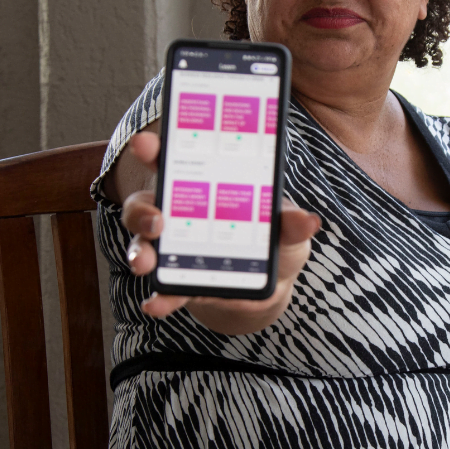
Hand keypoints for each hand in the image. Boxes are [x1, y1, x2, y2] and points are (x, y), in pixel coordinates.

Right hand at [118, 130, 320, 334]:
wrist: (273, 283)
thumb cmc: (276, 238)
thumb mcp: (288, 227)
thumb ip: (292, 223)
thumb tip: (308, 221)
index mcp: (202, 185)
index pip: (171, 160)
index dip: (153, 149)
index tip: (144, 143)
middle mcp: (179, 213)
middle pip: (146, 204)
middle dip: (142, 210)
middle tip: (155, 220)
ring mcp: (174, 248)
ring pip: (144, 244)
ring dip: (142, 253)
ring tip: (147, 263)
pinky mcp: (180, 281)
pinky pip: (163, 288)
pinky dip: (158, 297)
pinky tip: (154, 304)